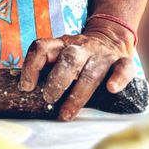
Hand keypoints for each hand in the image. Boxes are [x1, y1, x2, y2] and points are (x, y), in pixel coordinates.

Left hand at [19, 22, 135, 120]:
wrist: (110, 36)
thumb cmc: (79, 56)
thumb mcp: (60, 54)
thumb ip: (47, 69)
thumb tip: (24, 94)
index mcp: (61, 44)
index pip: (42, 47)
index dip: (31, 66)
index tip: (26, 87)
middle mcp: (81, 46)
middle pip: (68, 58)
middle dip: (57, 80)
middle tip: (49, 99)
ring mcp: (103, 54)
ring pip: (92, 70)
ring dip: (79, 93)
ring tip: (67, 113)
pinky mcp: (122, 60)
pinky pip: (123, 67)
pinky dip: (118, 78)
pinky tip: (111, 89)